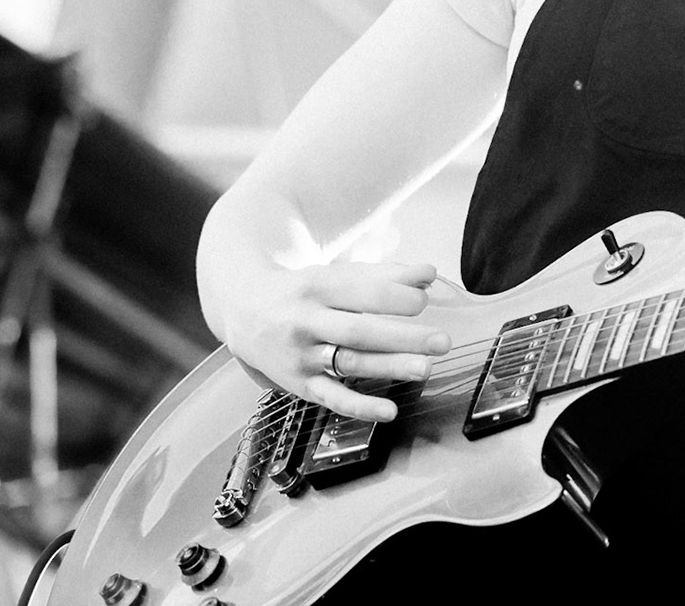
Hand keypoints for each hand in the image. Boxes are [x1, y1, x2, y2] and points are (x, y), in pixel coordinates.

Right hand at [220, 260, 450, 422]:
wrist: (242, 311)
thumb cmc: (302, 291)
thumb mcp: (335, 274)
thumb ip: (383, 275)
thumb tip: (430, 273)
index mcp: (318, 287)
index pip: (364, 293)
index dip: (398, 297)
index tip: (425, 301)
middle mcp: (307, 322)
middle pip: (359, 331)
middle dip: (403, 337)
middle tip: (442, 342)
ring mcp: (301, 356)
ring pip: (348, 363)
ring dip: (389, 368)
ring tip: (425, 368)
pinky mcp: (298, 384)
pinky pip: (331, 398)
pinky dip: (360, 407)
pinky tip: (389, 411)